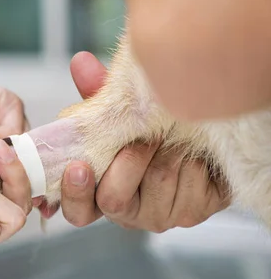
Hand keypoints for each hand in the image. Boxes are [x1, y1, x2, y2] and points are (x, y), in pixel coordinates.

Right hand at [60, 52, 229, 232]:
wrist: (204, 140)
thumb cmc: (151, 130)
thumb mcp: (119, 113)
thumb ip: (97, 93)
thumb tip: (80, 62)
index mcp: (100, 194)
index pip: (78, 212)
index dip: (75, 194)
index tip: (78, 166)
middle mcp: (128, 213)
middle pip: (114, 199)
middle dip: (128, 162)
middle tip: (142, 139)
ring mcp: (161, 216)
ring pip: (157, 183)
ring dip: (166, 152)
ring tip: (172, 137)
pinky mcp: (194, 212)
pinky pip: (192, 184)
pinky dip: (194, 159)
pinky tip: (195, 152)